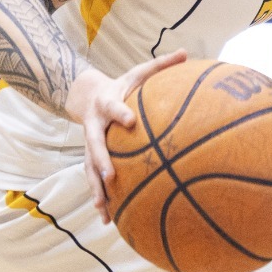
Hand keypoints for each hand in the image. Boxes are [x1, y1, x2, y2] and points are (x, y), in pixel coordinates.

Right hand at [67, 49, 187, 222]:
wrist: (86, 97)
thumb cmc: (122, 86)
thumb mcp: (138, 72)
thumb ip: (160, 65)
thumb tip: (185, 52)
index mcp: (108, 104)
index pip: (114, 109)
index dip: (121, 114)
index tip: (130, 121)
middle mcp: (95, 127)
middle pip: (95, 145)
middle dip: (101, 161)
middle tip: (110, 175)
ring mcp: (90, 145)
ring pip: (89, 169)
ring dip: (96, 188)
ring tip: (103, 208)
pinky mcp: (91, 159)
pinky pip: (94, 180)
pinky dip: (100, 198)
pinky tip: (107, 219)